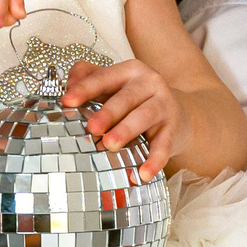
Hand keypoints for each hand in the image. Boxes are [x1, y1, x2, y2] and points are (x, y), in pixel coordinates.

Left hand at [62, 59, 190, 179]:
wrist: (179, 111)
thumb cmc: (135, 99)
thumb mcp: (113, 84)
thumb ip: (88, 78)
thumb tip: (69, 85)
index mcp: (129, 71)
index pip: (104, 78)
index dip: (85, 89)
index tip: (67, 101)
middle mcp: (149, 83)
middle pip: (126, 98)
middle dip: (108, 113)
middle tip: (92, 128)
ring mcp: (164, 105)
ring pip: (145, 116)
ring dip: (126, 130)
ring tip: (110, 145)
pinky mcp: (174, 128)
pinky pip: (164, 145)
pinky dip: (154, 160)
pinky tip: (142, 174)